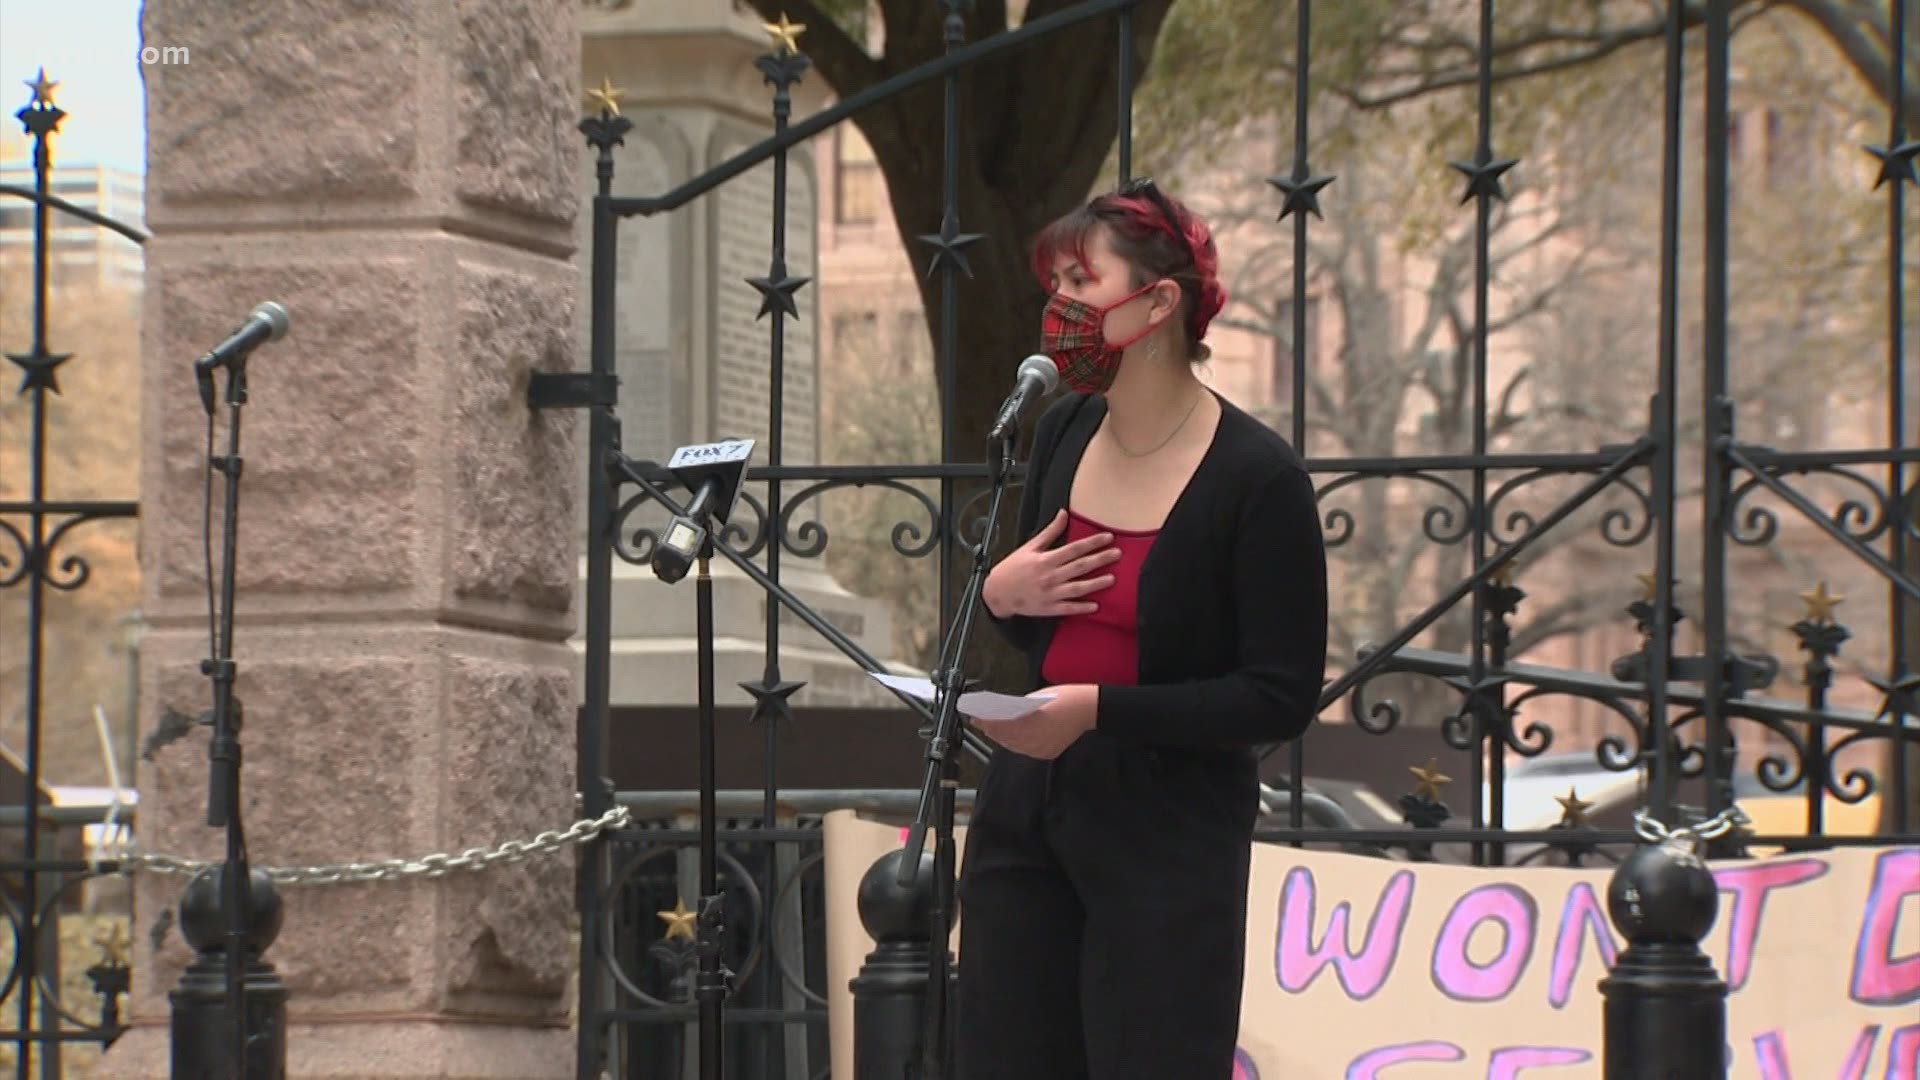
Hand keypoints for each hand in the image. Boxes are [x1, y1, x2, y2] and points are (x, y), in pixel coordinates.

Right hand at [983, 510, 1119, 618]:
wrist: (998, 593)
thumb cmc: (1013, 567)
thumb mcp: (1030, 546)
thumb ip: (1050, 532)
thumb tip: (1063, 513)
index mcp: (1045, 559)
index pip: (1074, 549)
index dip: (1092, 542)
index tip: (1108, 537)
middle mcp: (1050, 576)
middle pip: (1079, 566)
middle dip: (1100, 559)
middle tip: (1117, 554)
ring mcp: (1050, 593)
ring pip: (1077, 588)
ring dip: (1095, 584)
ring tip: (1112, 579)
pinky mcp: (1049, 608)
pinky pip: (1068, 608)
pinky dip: (1081, 607)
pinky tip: (1095, 606)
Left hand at [985, 684, 1098, 759]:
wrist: (1089, 708)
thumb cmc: (1065, 698)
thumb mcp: (1037, 696)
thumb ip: (1019, 707)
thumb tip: (1003, 712)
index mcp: (1033, 724)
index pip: (1003, 726)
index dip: (987, 723)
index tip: (976, 717)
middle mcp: (1037, 740)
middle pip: (1006, 738)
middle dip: (991, 730)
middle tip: (979, 722)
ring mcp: (1043, 749)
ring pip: (1015, 747)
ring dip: (1002, 738)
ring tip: (991, 730)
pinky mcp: (1048, 753)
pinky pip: (1026, 751)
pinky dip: (1015, 744)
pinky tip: (1008, 738)